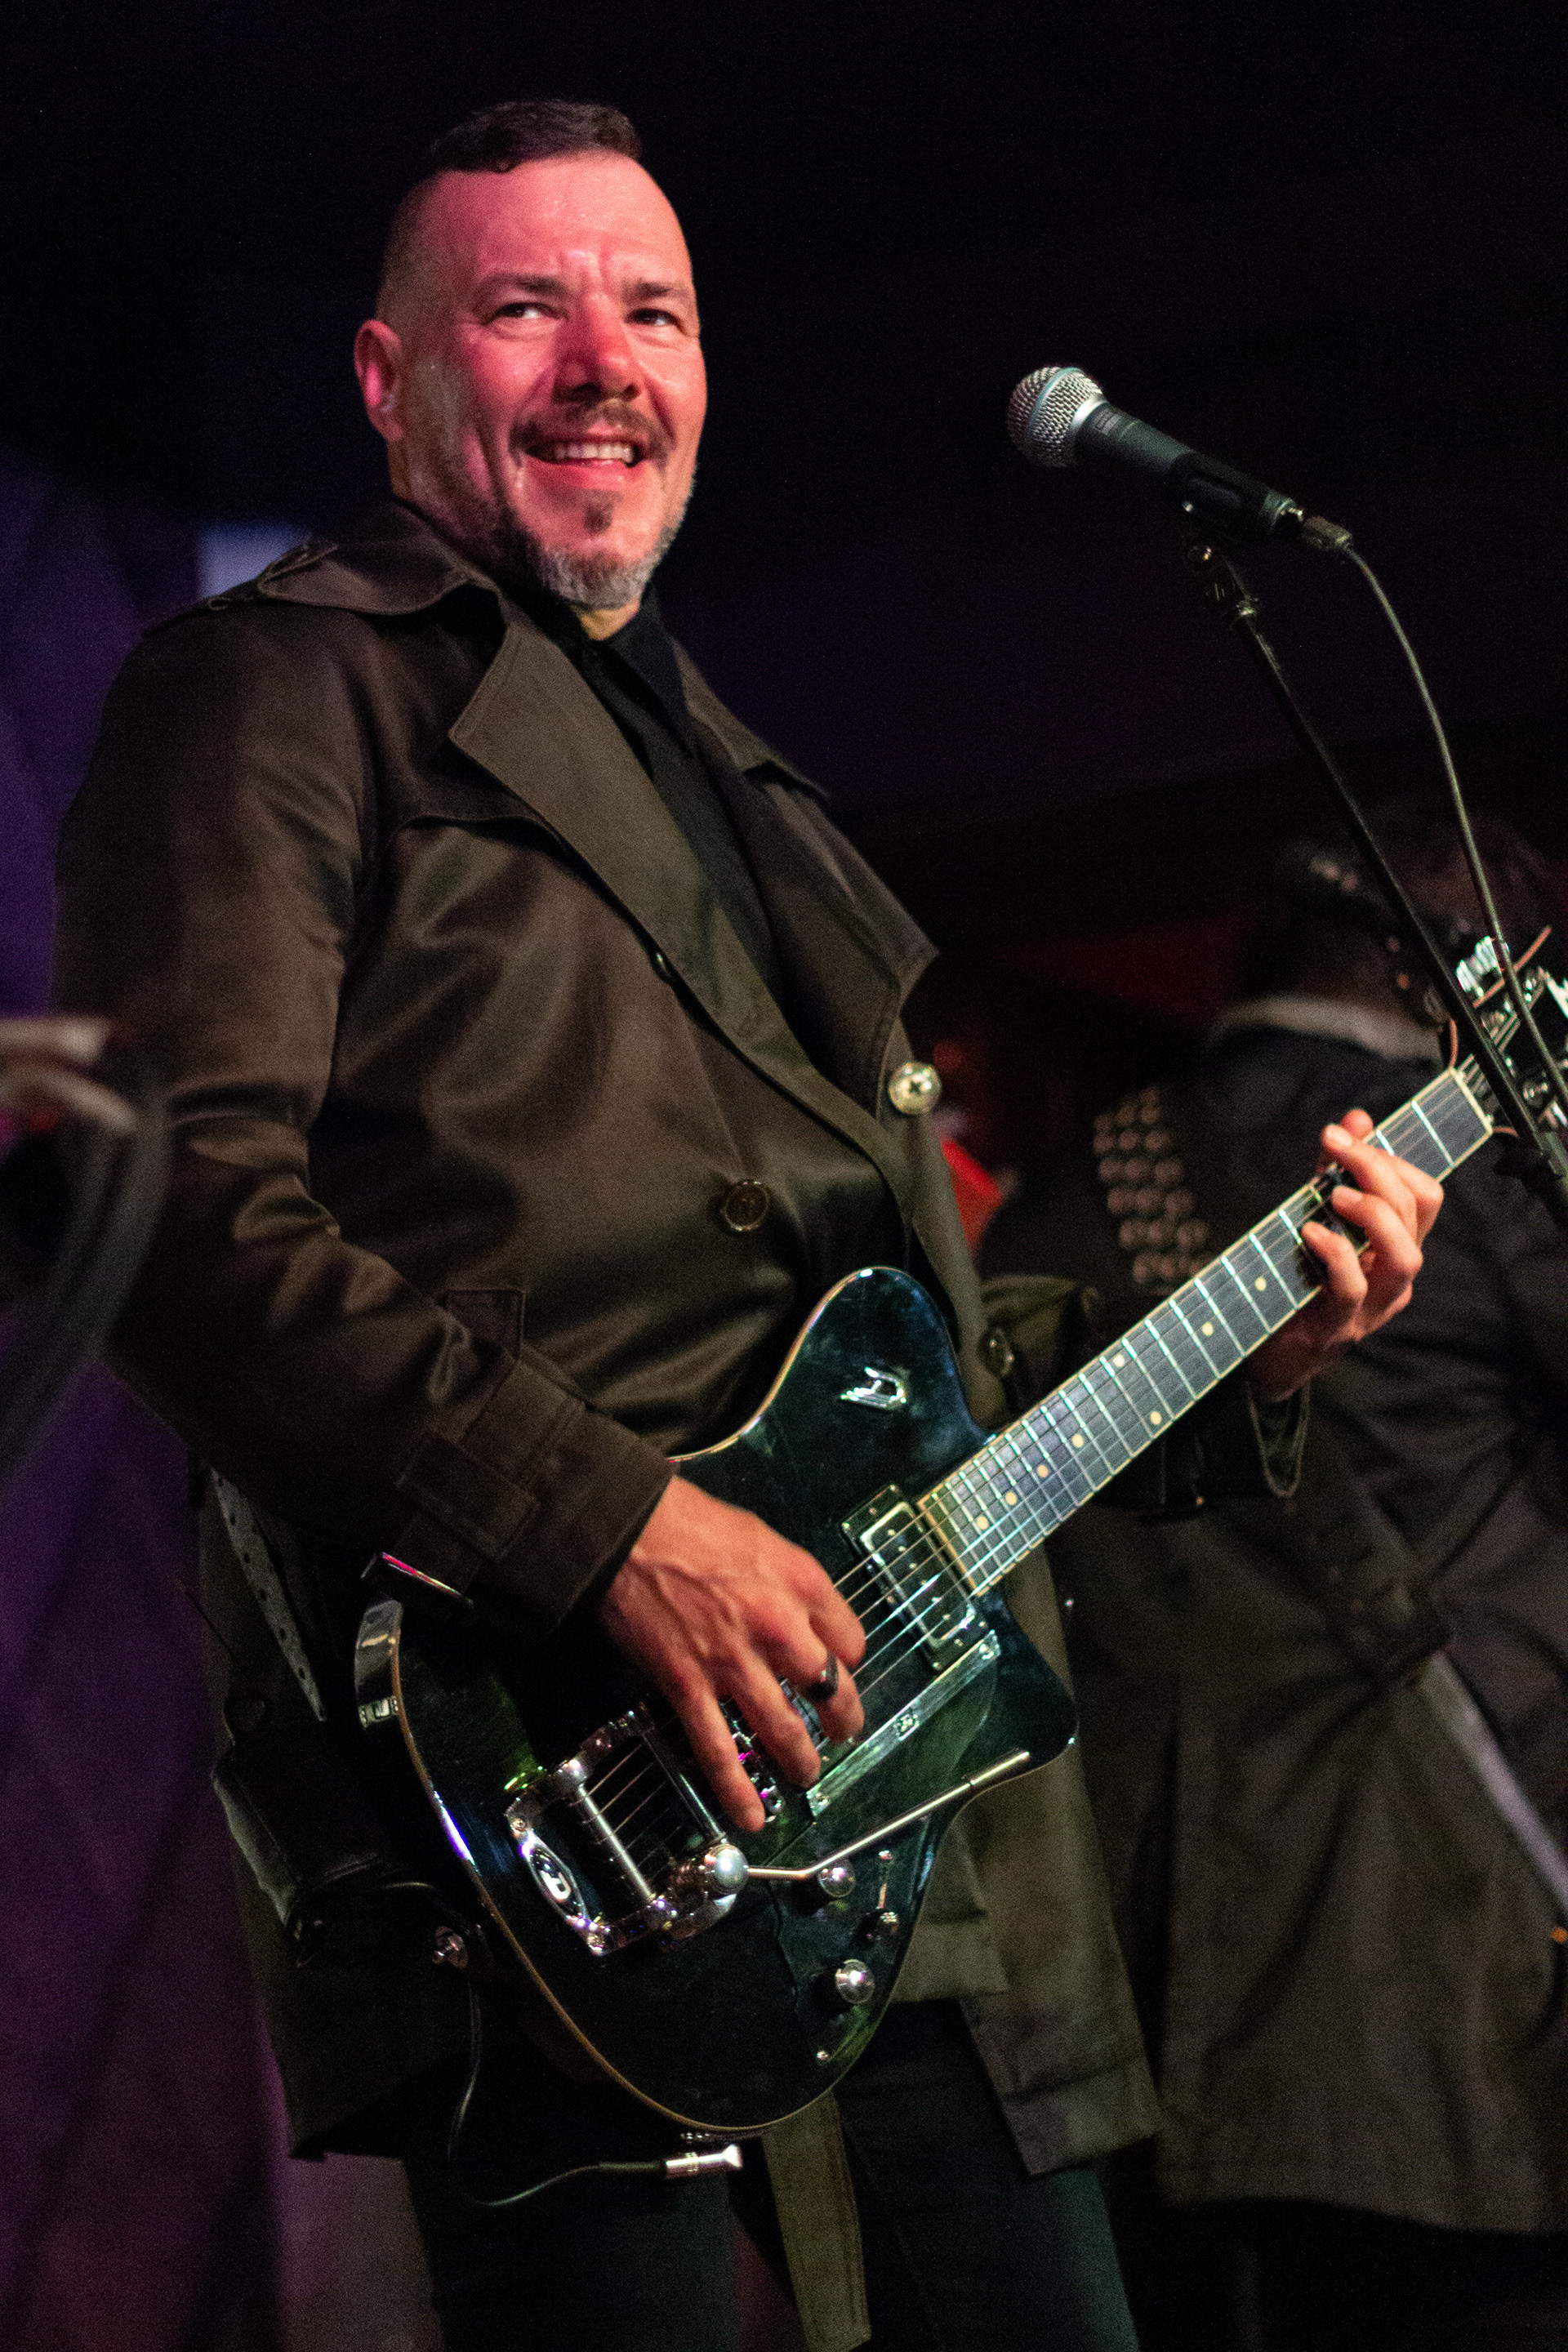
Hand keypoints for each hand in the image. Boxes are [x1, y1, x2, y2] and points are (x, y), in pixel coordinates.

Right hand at [598, 1476, 866, 1831]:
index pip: (852, 1641)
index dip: (847, 1659)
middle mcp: (779, 1627)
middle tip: (840, 1732)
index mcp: (803, 1584)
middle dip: (842, 1720)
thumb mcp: (763, 1538)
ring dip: (800, 1761)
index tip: (837, 1666)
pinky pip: (719, 1750)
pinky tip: (750, 1818)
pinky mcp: (689, 1686)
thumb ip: (790, 1582)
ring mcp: (734, 1662)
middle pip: (831, 1690)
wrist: (626, 1531)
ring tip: (805, 1775)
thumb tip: (802, 1619)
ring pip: (784, 1730)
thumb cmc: (691, 1522)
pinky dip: (736, 1791)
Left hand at [1249, 1109, 1443, 1401]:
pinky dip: (1335, 1254)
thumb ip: (1334, 1172)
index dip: (1393, 1159)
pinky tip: (1309, 1231)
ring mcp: (1371, 1308)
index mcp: (1393, 1249)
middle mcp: (1392, 1278)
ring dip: (1373, 1214)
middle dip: (1378, 1170)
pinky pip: (1352, 1289)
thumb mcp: (1316, 1219)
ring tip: (1334, 1194)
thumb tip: (1356, 1119)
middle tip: (1337, 1147)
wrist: (1263, 1352)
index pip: (1424, 1196)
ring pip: (1404, 1257)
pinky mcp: (1337, 1329)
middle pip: (1416, 1215)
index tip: (1348, 1134)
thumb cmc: (1295, 1282)